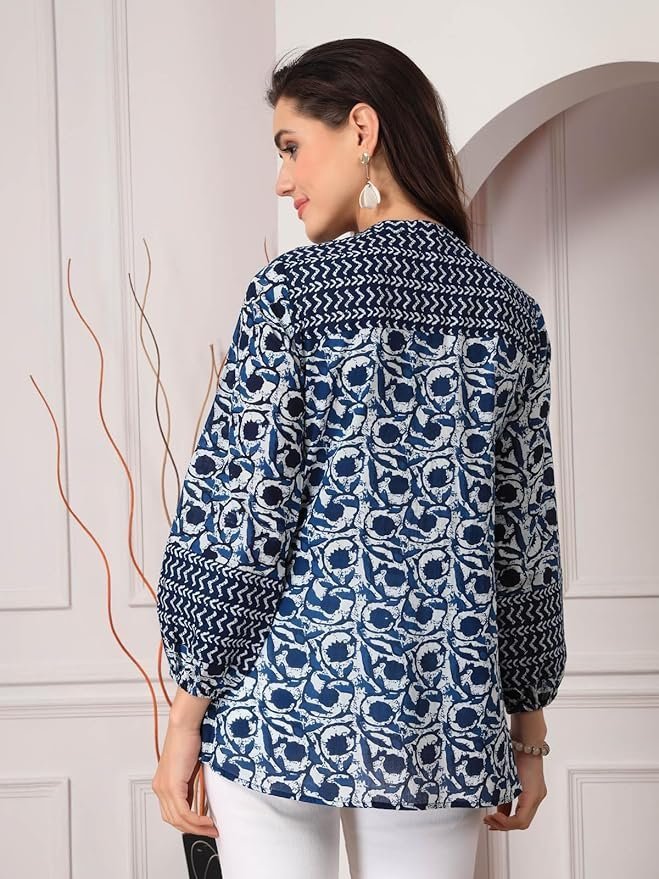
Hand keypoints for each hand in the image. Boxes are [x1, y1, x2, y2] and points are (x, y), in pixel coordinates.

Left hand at [151, 719, 218, 838]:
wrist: (184, 724)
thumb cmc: (188, 739)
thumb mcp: (190, 768)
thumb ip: (190, 785)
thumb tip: (199, 800)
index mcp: (162, 784)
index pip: (172, 813)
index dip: (187, 823)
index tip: (203, 826)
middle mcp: (160, 788)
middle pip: (174, 820)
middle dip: (194, 829)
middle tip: (210, 831)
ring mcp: (164, 788)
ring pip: (179, 819)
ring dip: (197, 827)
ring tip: (212, 828)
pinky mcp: (172, 786)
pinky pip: (184, 812)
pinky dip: (197, 820)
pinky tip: (207, 821)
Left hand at [483, 753, 546, 830]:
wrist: (527, 739)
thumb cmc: (518, 753)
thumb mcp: (507, 775)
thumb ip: (502, 793)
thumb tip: (494, 808)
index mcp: (533, 795)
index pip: (521, 821)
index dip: (505, 824)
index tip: (491, 817)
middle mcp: (537, 796)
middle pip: (523, 822)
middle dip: (504, 825)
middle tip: (488, 822)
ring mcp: (536, 793)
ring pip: (523, 816)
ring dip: (507, 820)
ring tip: (491, 820)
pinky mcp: (532, 788)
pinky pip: (523, 806)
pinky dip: (511, 812)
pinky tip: (499, 811)